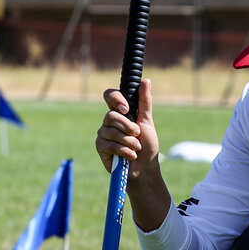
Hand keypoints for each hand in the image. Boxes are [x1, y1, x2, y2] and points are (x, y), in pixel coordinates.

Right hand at [94, 79, 171, 231]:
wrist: (145, 169)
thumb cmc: (148, 146)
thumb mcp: (148, 122)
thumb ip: (145, 102)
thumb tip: (146, 81)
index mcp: (120, 113)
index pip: (110, 96)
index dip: (115, 99)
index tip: (126, 109)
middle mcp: (109, 122)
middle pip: (110, 115)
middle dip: (127, 126)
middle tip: (137, 135)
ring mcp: (103, 134)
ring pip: (110, 131)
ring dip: (128, 141)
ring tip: (136, 148)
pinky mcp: (101, 148)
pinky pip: (109, 145)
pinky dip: (123, 150)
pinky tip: (130, 156)